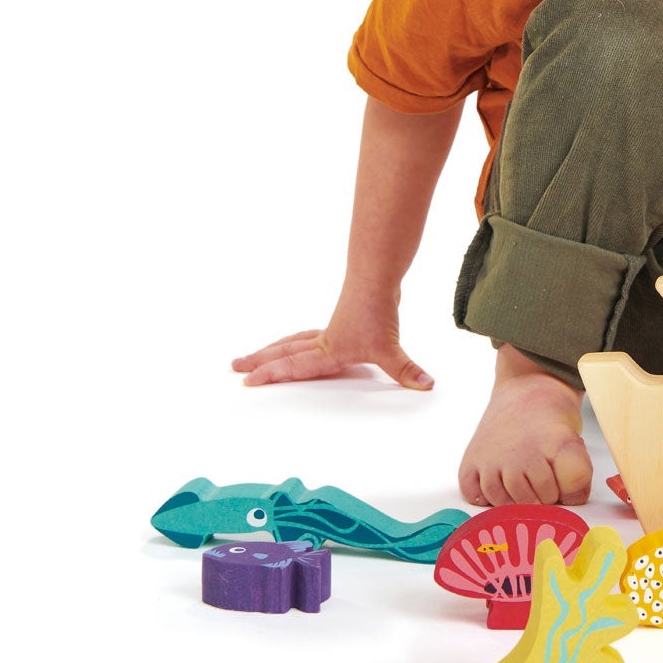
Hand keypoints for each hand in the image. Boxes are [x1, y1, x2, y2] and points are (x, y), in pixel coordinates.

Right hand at [231, 289, 433, 389]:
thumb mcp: (390, 348)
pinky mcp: (341, 319)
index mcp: (329, 351)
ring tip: (256, 354)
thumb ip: (405, 370)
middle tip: (236, 365)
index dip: (271, 375)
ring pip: (294, 340)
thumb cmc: (377, 312)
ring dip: (274, 348)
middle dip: (261, 361)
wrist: (377, 278)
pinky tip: (300, 342)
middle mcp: (325, 340)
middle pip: (285, 351)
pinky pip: (309, 334)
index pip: (294, 366)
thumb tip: (426, 384)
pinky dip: (297, 340)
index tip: (247, 381)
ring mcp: (331, 328)